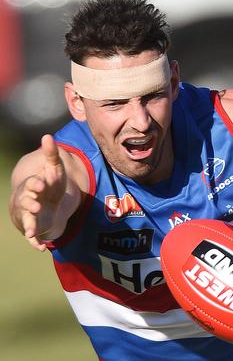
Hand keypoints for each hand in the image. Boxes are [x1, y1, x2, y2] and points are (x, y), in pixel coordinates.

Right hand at [11, 135, 66, 250]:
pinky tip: (42, 248)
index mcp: (34, 186)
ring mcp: (32, 216)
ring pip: (27, 221)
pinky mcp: (37, 228)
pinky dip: (37, 243)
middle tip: (36, 205)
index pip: (32, 184)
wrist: (47, 201)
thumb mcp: (53, 169)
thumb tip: (48, 135)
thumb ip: (51, 155)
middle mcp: (29, 201)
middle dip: (30, 204)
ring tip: (32, 231)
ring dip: (29, 225)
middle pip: (26, 202)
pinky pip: (34, 238)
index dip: (36, 184)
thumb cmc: (49, 184)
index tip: (41, 183)